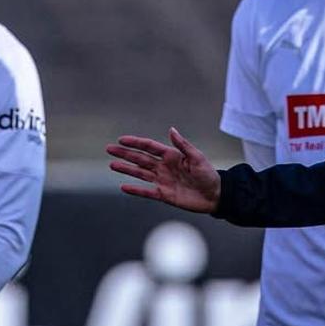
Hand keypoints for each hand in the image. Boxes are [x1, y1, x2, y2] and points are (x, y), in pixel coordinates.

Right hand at [106, 128, 220, 212]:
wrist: (215, 195)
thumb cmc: (208, 174)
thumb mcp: (197, 157)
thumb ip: (183, 145)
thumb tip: (171, 129)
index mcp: (171, 155)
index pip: (149, 147)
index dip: (135, 143)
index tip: (121, 139)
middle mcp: (163, 166)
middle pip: (140, 158)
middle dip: (125, 154)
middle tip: (109, 149)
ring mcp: (162, 180)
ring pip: (140, 173)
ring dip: (126, 169)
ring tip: (112, 165)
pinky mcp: (164, 195)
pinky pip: (147, 191)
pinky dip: (135, 190)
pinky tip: (123, 187)